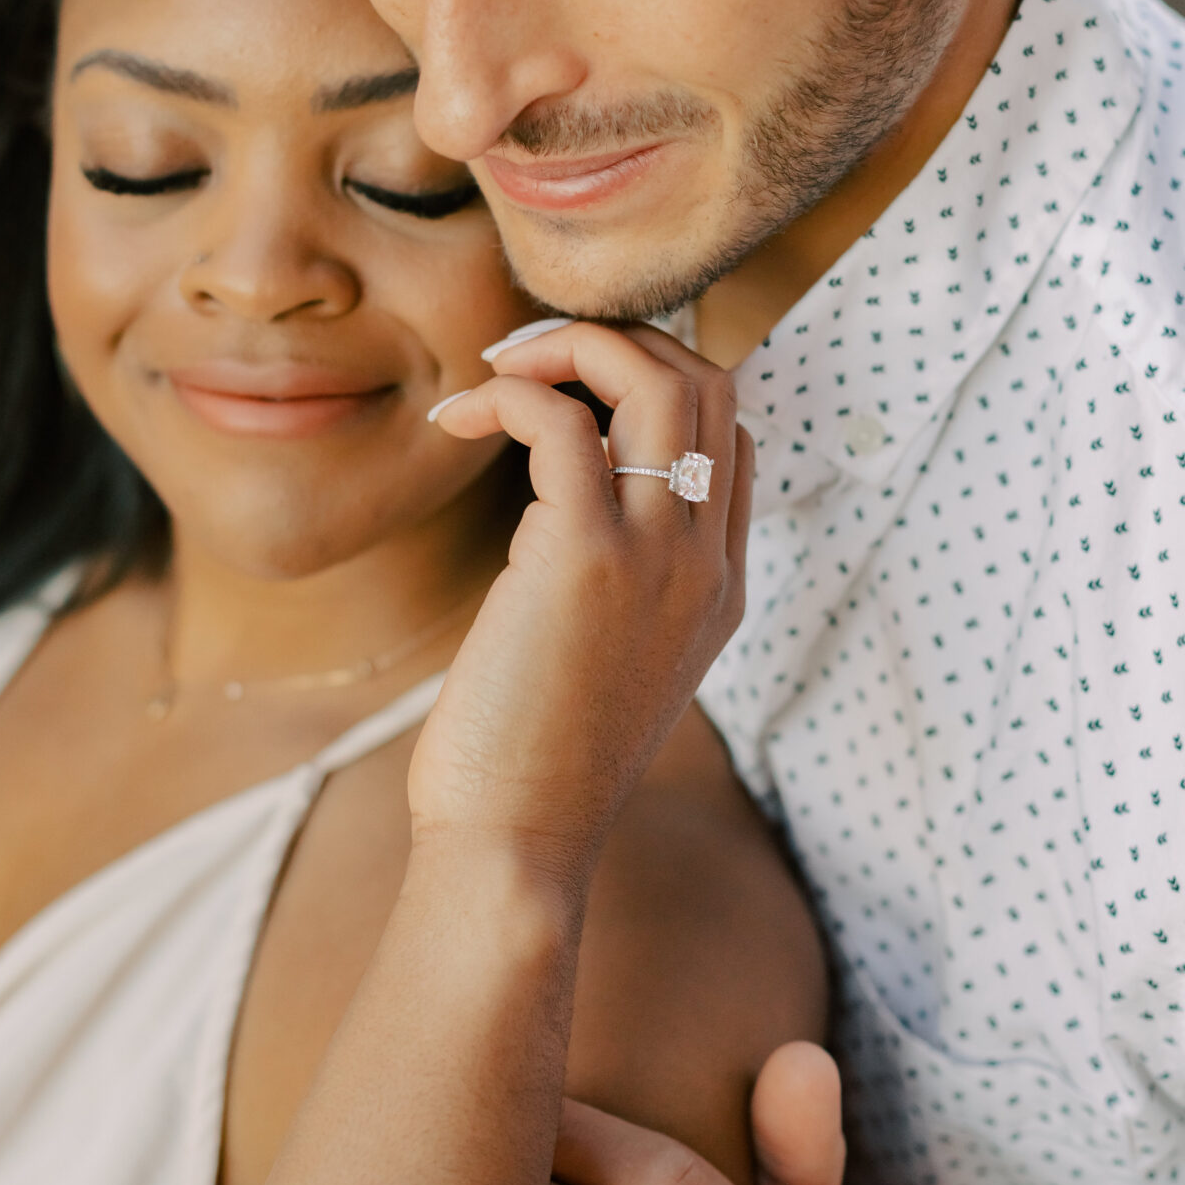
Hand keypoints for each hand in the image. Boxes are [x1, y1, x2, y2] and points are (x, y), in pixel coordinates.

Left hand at [411, 323, 751, 876]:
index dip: (655, 382)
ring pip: (653, 378)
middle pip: (706, 380)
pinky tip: (457, 418)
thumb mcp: (609, 658)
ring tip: (496, 371)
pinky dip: (508, 393)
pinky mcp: (580, 558)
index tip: (569, 394)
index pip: (728, 431)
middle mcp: (706, 561)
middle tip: (530, 362)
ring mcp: (655, 556)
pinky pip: (559, 421)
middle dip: (616, 342)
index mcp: (720, 585)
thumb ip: (616, 580)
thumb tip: (554, 508)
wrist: (517, 842)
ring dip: (566, 346)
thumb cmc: (535, 758)